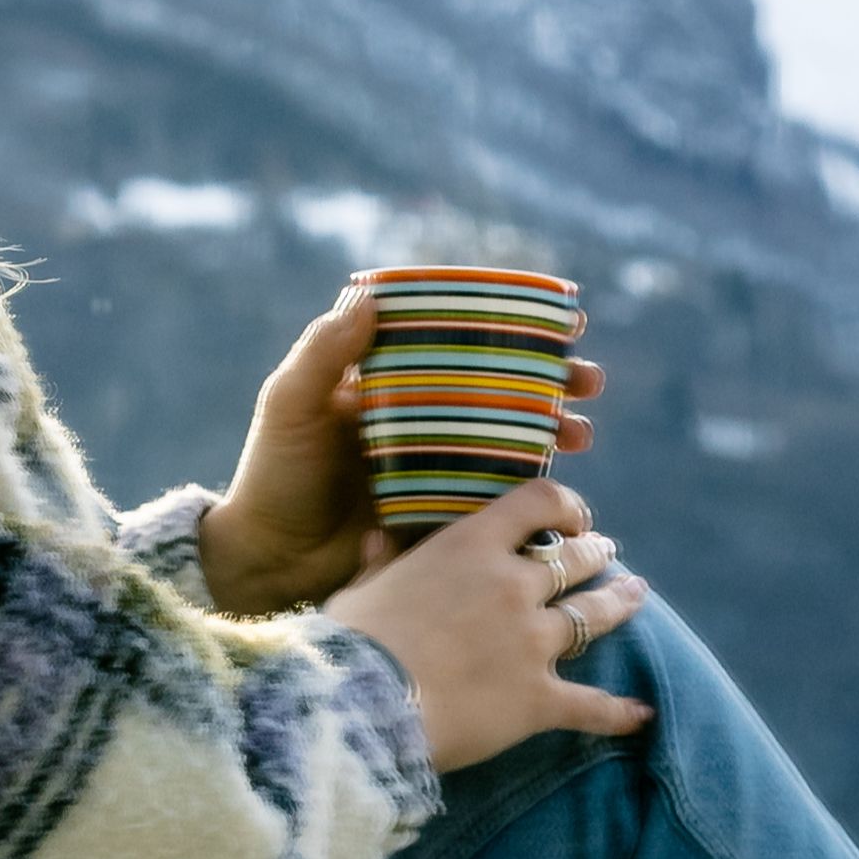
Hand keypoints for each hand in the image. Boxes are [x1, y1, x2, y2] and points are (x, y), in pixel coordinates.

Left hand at [189, 282, 607, 615]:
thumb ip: (323, 353)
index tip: (564, 321)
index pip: (464, 343)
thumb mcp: (289, 405)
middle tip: (589, 383)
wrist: (269, 563)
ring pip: (514, 442)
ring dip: (556, 433)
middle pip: (504, 391)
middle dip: (555, 383)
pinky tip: (561, 491)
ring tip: (579, 434)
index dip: (515, 330)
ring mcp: (441, 470)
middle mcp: (424, 421)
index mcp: (394, 384)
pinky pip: (502, 500)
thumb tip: (368, 295)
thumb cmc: (273, 477)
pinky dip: (536, 493)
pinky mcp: (449, 518)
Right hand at [321, 479, 658, 771]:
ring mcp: (533, 642)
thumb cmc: (349, 643)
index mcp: (469, 547)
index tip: (572, 515)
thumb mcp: (360, 592)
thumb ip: (381, 565)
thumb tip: (378, 539)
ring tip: (636, 593)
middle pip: (573, 559)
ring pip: (593, 615)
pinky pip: (593, 706)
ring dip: (619, 602)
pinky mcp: (539, 699)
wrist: (361, 705)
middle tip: (606, 551)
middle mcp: (513, 586)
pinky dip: (620, 713)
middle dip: (595, 551)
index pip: (537, 502)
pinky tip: (642, 715)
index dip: (564, 504)